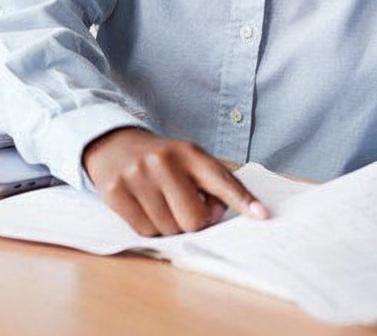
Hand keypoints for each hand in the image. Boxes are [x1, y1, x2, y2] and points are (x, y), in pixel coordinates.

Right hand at [83, 127, 268, 235]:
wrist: (115, 146)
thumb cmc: (163, 160)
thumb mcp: (190, 161)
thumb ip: (210, 185)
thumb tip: (218, 218)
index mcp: (190, 153)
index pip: (222, 180)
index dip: (242, 200)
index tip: (261, 215)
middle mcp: (164, 162)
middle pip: (194, 218)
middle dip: (194, 222)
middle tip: (186, 208)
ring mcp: (138, 176)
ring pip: (168, 229)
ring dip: (170, 226)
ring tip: (162, 203)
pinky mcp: (115, 192)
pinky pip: (144, 231)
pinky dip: (149, 227)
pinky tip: (146, 208)